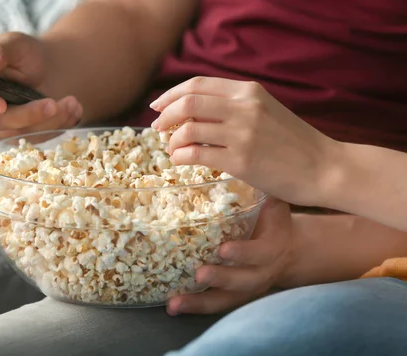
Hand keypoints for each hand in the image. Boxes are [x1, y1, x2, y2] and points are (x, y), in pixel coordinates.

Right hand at [0, 32, 82, 140]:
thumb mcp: (14, 44)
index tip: (1, 104)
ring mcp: (1, 129)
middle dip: (27, 115)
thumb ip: (0, 50)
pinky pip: (40, 137)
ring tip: (72, 102)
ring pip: (22, 133)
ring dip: (50, 120)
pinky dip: (60, 124)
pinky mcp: (22, 138)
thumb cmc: (24, 54)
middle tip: (52, 104)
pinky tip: (74, 109)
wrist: (49, 71)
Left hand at [150, 77, 338, 206]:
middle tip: (157, 128)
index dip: (171, 94)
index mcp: (248, 90)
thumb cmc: (293, 142)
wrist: (325, 168)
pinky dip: (181, 156)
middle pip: (187, 103)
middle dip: (165, 116)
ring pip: (188, 129)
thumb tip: (192, 108)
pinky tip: (181, 160)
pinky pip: (197, 154)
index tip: (157, 106)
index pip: (197, 84)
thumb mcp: (265, 110)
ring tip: (172, 149)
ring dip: (171, 140)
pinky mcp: (241, 161)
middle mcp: (244, 107)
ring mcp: (242, 134)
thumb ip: (234, 105)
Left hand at [167, 198, 292, 314]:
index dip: (243, 254)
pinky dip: (195, 306)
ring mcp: (247, 286)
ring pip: (226, 299)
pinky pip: (215, 304)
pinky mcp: (234, 294)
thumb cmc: (274, 218)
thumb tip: (235, 155)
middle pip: (243, 281)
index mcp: (272, 246)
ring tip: (175, 303)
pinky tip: (172, 307)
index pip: (260, 252)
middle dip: (221, 278)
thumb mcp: (273, 201)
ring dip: (200, 302)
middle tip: (200, 273)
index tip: (223, 249)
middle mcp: (261, 271)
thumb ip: (259, 186)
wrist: (290, 246)